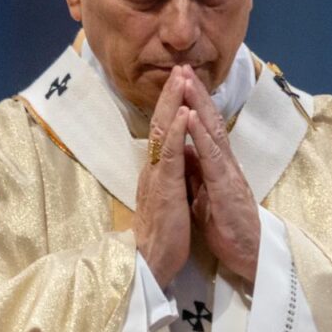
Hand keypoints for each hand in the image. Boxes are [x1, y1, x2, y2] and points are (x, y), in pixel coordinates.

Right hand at [134, 66, 191, 286]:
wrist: (149, 264)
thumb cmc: (161, 237)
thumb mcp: (166, 200)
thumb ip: (167, 179)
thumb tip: (172, 162)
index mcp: (156, 172)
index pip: (162, 132)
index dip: (170, 106)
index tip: (180, 83)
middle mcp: (152, 168)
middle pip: (160, 123)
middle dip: (171, 94)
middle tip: (180, 67)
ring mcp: (156, 176)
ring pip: (163, 132)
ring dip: (173, 103)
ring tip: (181, 78)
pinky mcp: (164, 188)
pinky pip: (170, 155)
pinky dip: (176, 131)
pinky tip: (182, 113)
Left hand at [181, 66, 260, 282]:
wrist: (250, 254)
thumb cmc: (227, 225)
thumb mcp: (205, 193)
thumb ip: (197, 171)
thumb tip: (184, 152)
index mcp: (216, 164)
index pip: (203, 127)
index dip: (192, 104)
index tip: (179, 81)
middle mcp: (224, 162)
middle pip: (208, 121)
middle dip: (195, 93)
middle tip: (182, 67)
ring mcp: (227, 172)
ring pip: (211, 131)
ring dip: (198, 104)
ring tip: (186, 81)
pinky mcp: (226, 187)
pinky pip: (212, 157)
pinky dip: (200, 135)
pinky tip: (191, 118)